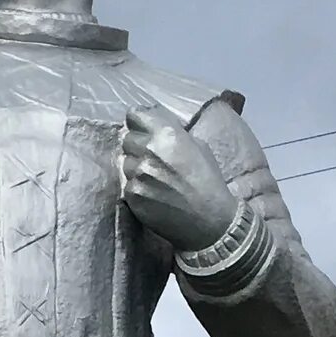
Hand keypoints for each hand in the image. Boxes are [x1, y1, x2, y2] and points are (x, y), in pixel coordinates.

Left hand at [120, 108, 237, 253]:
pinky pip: (128, 184)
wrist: (209, 221)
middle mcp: (149, 151)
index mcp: (167, 134)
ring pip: (126, 162)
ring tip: (155, 178)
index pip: (134, 115)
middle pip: (127, 139)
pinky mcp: (133, 195)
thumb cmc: (208, 182)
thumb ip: (174, 134)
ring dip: (136, 167)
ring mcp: (138, 174)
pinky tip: (153, 194)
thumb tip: (156, 128)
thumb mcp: (198, 147)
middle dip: (137, 145)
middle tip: (152, 157)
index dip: (137, 121)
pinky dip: (137, 187)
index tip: (140, 127)